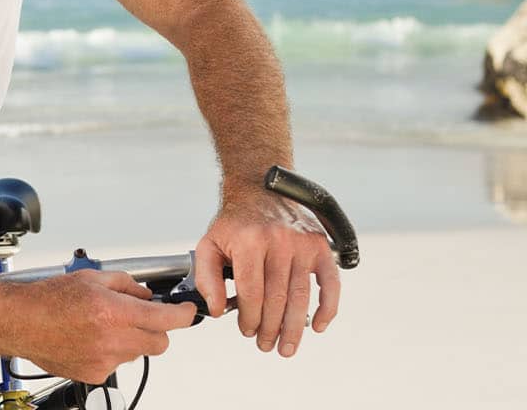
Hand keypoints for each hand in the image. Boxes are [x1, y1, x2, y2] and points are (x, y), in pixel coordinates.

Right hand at [3, 270, 197, 383]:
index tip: (187, 312)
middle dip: (157, 329)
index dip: (183, 315)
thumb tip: (146, 294)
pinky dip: (111, 352)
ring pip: (137, 353)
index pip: (166, 319)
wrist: (20, 322)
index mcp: (113, 312)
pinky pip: (117, 364)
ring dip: (130, 340)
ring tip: (102, 325)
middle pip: (160, 343)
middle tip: (139, 317)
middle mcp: (112, 340)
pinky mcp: (95, 374)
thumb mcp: (91, 277)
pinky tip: (90, 339)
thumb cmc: (47, 299)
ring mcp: (104, 361)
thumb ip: (126, 284)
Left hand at [194, 192, 340, 357]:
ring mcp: (303, 244)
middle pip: (276, 298)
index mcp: (249, 241)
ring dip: (295, 327)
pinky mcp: (321, 246)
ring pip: (301, 296)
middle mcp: (278, 241)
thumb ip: (207, 278)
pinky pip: (330, 283)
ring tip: (287, 347)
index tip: (245, 331)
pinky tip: (318, 326)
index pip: (251, 292)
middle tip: (266, 346)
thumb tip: (216, 310)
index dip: (248, 317)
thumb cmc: (233, 224)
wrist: (259, 189)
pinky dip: (327, 307)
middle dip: (271, 329)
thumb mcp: (209, 244)